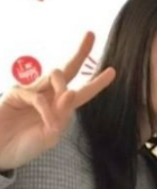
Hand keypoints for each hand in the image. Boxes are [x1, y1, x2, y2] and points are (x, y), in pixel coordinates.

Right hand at [0, 33, 115, 171]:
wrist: (0, 153)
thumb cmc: (25, 146)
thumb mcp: (51, 135)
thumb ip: (63, 117)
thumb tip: (70, 92)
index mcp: (60, 108)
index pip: (81, 91)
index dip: (96, 81)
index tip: (113, 71)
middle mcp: (48, 96)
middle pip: (67, 70)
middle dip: (81, 53)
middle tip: (91, 35)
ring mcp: (31, 92)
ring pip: (55, 76)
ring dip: (63, 89)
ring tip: (61, 107)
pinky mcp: (16, 93)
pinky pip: (37, 96)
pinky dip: (46, 110)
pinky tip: (47, 122)